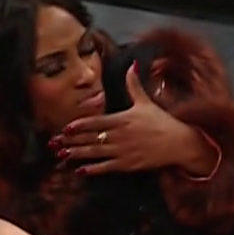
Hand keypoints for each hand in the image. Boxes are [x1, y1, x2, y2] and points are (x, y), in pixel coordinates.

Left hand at [58, 66, 213, 175]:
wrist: (178, 142)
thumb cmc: (161, 121)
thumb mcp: (146, 102)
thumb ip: (134, 85)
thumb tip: (132, 64)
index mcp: (122, 119)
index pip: (96, 122)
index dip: (79, 125)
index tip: (66, 128)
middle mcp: (120, 135)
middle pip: (91, 137)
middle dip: (72, 140)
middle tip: (56, 143)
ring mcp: (123, 151)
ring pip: (96, 153)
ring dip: (78, 153)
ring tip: (63, 154)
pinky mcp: (128, 164)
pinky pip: (107, 167)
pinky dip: (93, 169)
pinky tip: (81, 170)